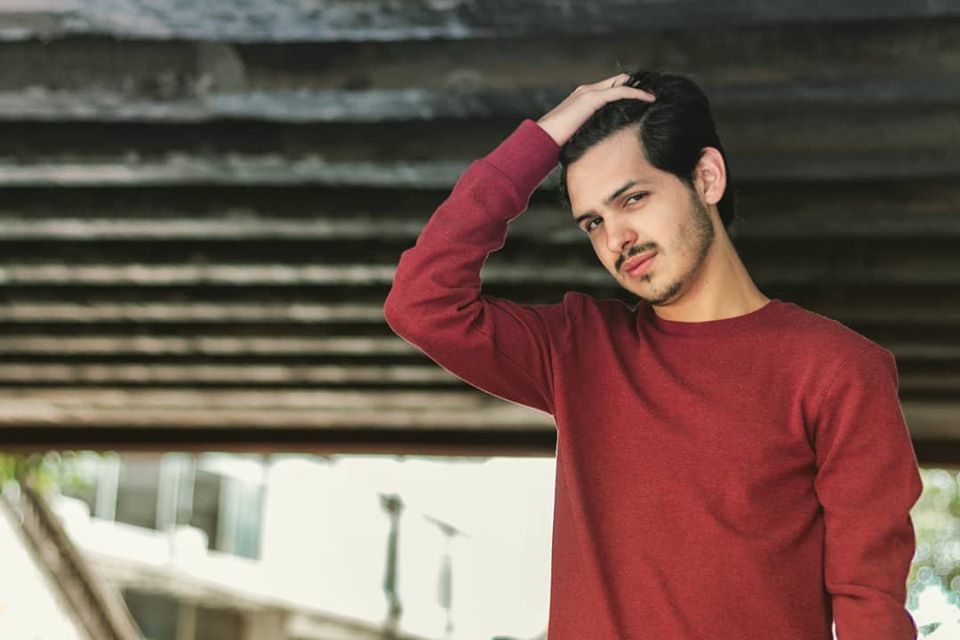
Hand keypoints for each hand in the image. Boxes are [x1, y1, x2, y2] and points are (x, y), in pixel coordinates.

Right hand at [536, 73, 655, 146]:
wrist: (542, 139)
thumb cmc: (556, 143)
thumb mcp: (578, 136)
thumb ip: (589, 134)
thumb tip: (600, 147)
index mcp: (582, 98)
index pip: (609, 89)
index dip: (627, 91)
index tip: (643, 100)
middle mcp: (586, 90)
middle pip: (618, 81)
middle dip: (636, 86)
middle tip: (654, 94)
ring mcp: (588, 92)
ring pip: (621, 83)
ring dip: (640, 88)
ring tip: (655, 95)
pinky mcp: (592, 98)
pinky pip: (620, 92)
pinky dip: (637, 94)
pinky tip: (649, 99)